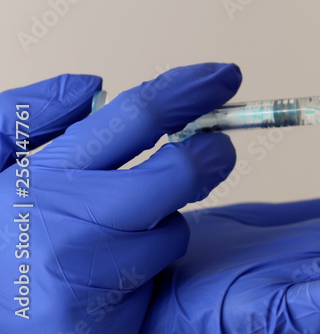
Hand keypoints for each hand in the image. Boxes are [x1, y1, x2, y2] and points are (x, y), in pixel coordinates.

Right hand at [0, 62, 241, 332]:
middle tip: (215, 146)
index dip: (190, 91)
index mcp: (43, 179)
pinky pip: (156, 278)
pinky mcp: (108, 323)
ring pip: (173, 231)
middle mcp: (73, 227)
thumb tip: (96, 87)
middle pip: (182, 172)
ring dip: (161, 223)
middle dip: (212, 153)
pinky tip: (104, 274)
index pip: (140, 116)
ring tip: (112, 232)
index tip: (224, 76)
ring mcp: (94, 279)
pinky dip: (141, 268)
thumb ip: (28, 114)